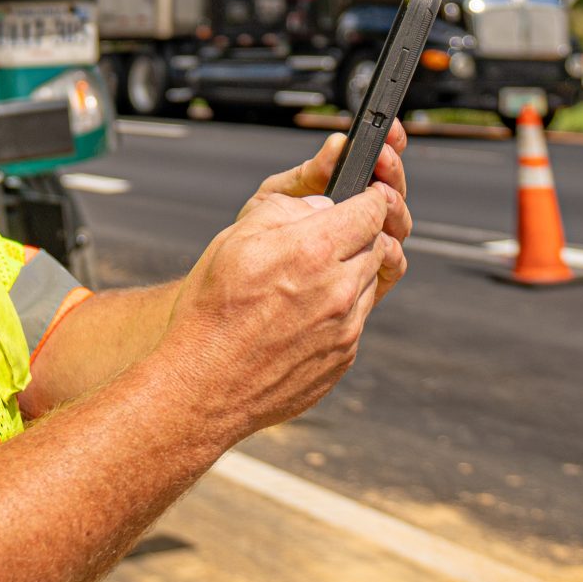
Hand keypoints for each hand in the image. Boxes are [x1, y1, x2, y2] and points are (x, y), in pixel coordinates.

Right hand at [159, 154, 409, 441]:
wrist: (204, 386)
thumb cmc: (211, 313)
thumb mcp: (235, 240)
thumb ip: (284, 211)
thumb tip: (319, 207)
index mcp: (313, 251)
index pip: (371, 211)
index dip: (370, 198)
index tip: (366, 195)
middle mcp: (338, 290)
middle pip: (378, 246)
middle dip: (360, 235)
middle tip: (330, 236)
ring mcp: (346, 328)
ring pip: (369, 283)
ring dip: (350, 272)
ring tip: (307, 278)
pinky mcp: (344, 358)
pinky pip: (356, 320)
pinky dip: (340, 309)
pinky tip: (302, 313)